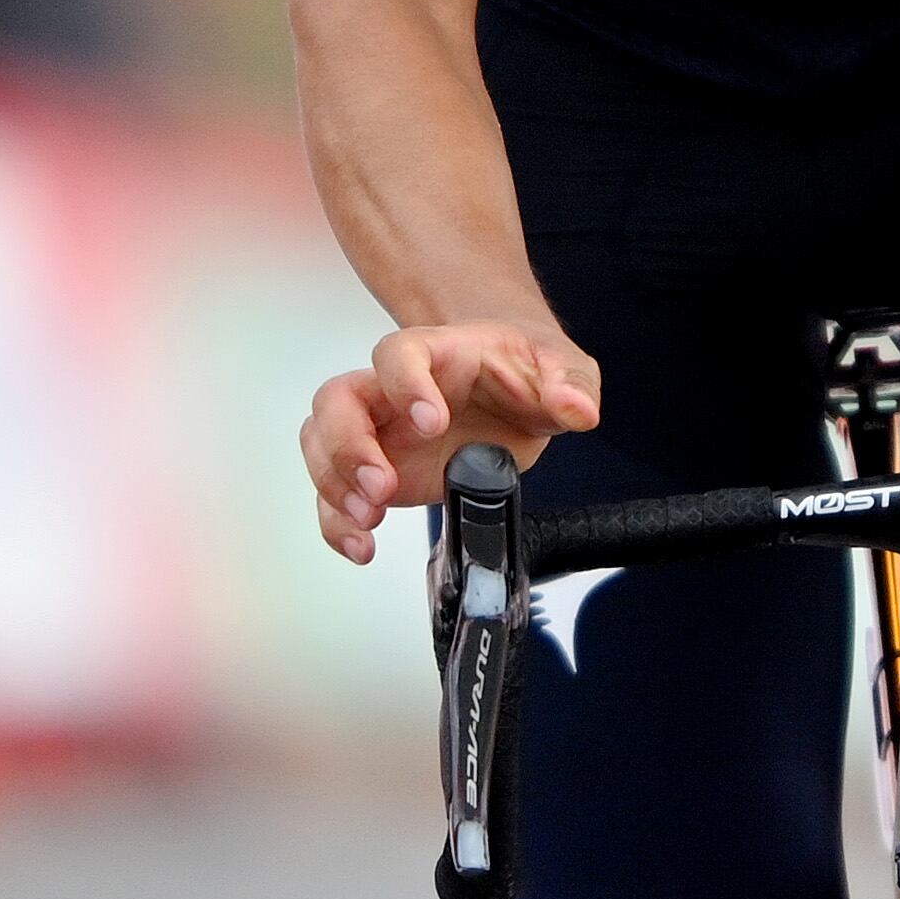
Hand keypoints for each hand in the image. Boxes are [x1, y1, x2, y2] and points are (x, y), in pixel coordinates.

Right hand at [298, 321, 600, 564]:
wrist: (515, 386)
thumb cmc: (524, 370)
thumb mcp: (561, 368)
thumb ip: (569, 384)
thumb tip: (578, 408)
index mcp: (438, 354)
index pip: (398, 354)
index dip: (405, 384)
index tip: (431, 421)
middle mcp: (394, 391)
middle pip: (338, 400)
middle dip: (349, 446)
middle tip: (383, 486)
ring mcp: (379, 431)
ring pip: (321, 443)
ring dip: (334, 485)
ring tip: (368, 520)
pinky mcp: (376, 471)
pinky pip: (334, 492)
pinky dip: (336, 521)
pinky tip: (361, 545)